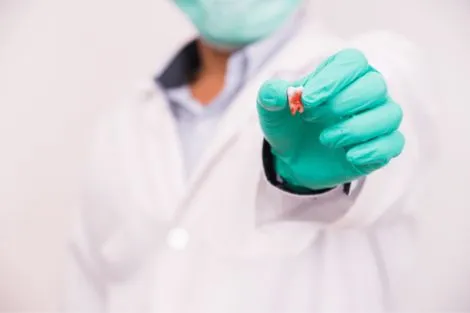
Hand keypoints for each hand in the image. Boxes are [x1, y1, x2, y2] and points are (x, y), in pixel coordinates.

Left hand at [257, 49, 404, 189]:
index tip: (307, 99)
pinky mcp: (382, 146)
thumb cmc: (289, 123)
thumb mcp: (271, 109)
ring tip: (326, 139)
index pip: (353, 62)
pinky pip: (393, 144)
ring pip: (389, 115)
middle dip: (342, 103)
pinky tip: (348, 156)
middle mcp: (366, 91)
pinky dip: (372, 150)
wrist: (294, 157)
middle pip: (375, 85)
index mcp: (342, 73)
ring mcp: (377, 118)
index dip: (333, 79)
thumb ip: (270, 95)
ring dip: (355, 128)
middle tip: (311, 117)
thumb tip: (278, 92)